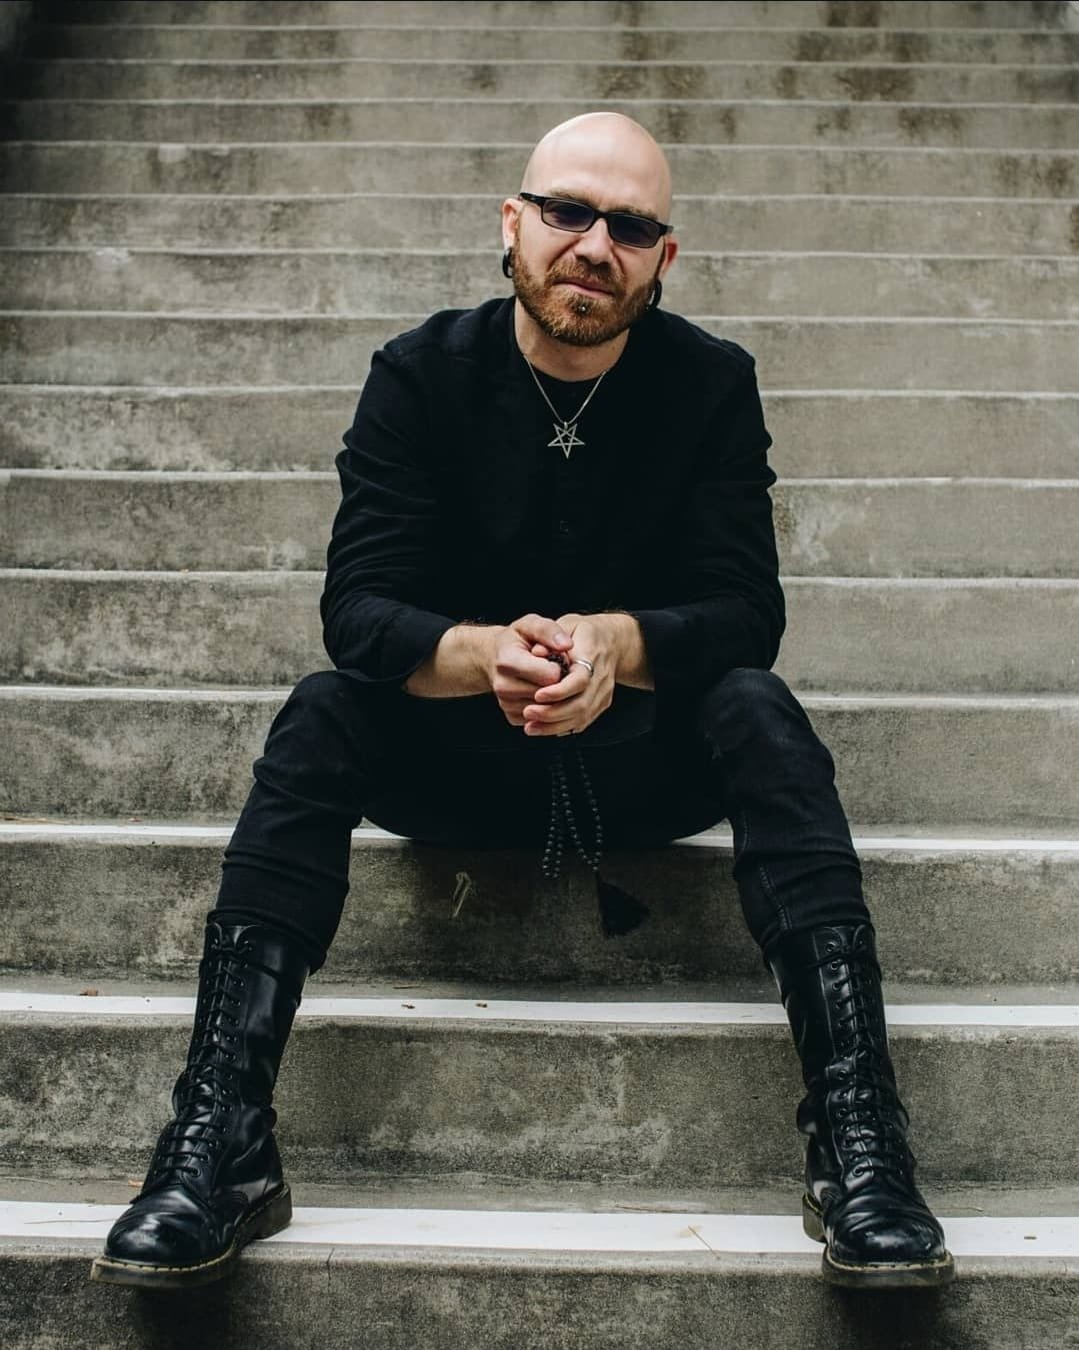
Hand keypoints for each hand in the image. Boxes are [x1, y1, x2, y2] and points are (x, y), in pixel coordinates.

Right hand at [486, 613, 572, 726]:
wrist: (494, 658)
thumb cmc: (515, 640)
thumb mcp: (529, 625)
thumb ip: (548, 630)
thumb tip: (567, 645)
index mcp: (507, 661)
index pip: (550, 675)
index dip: (560, 666)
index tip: (556, 658)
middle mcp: (503, 686)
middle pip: (550, 694)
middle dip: (559, 682)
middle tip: (554, 669)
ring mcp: (506, 704)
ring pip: (548, 708)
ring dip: (554, 695)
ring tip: (546, 679)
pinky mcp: (512, 717)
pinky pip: (542, 718)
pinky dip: (547, 706)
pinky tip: (541, 691)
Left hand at [521, 613, 622, 737]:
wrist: (611, 640)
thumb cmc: (584, 631)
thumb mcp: (567, 623)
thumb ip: (550, 635)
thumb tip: (536, 653)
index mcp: (593, 654)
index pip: (580, 680)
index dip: (559, 691)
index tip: (537, 694)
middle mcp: (602, 677)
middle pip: (581, 704)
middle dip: (552, 713)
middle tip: (528, 713)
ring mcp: (603, 693)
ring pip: (582, 717)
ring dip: (554, 725)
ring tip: (530, 726)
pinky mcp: (601, 703)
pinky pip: (583, 721)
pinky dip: (562, 727)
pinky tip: (543, 728)